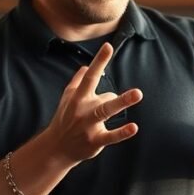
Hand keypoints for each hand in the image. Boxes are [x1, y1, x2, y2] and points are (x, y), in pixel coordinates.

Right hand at [49, 42, 142, 166]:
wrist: (56, 148)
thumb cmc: (64, 119)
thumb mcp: (66, 99)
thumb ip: (77, 82)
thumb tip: (86, 66)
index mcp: (78, 97)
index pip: (90, 76)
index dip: (99, 61)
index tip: (108, 46)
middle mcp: (83, 109)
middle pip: (103, 97)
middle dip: (116, 96)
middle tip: (137, 91)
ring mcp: (89, 125)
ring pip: (106, 111)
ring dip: (122, 103)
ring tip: (137, 94)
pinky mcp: (95, 140)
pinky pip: (110, 136)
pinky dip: (122, 133)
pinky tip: (133, 127)